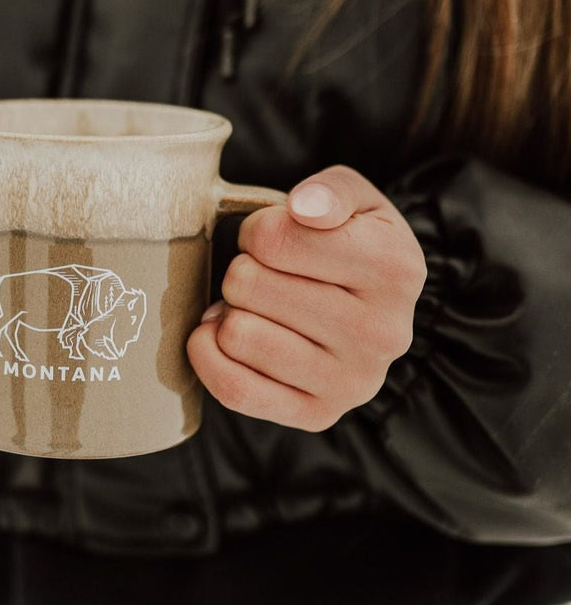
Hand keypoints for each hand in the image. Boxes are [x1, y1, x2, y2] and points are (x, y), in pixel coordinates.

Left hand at [187, 165, 426, 431]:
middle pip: (247, 284)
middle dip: (242, 270)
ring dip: (231, 312)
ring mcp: (352, 382)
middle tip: (264, 275)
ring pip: (237, 334)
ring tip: (256, 307)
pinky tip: (224, 333)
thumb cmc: (352, 245)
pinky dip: (209, 354)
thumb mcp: (355, 201)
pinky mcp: (318, 415)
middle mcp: (382, 333)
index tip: (272, 238)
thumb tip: (303, 209)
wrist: (371, 312)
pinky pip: (233, 388)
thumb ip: (332, 190)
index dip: (256, 230)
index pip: (272, 239)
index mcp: (395, 268)